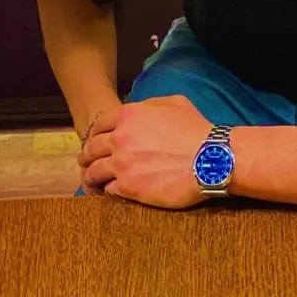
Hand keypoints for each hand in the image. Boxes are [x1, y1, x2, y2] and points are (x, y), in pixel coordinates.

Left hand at [77, 95, 212, 208]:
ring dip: (91, 177)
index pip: (98, 124)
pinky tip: (110, 193)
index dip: (95, 134)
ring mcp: (121, 164)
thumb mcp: (174, 103)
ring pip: (93, 172)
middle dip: (87, 156)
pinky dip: (107, 191)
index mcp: (129, 115)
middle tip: (87, 163)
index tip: (95, 141)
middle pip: (91, 149)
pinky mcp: (128, 187)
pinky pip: (108, 190)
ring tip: (92, 183)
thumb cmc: (196, 129)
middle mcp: (120, 138)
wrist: (209, 158)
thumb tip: (141, 111)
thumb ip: (150, 105)